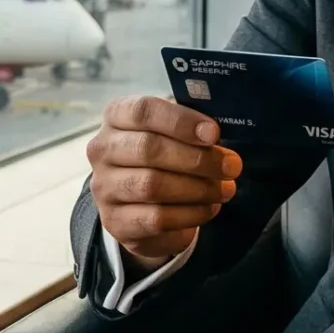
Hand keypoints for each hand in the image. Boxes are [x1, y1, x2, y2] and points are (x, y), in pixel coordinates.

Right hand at [86, 96, 241, 268]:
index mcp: (117, 116)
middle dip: (197, 159)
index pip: (144, 111)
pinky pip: (156, 218)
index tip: (214, 134)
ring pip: (152, 185)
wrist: (141, 205)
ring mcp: (104, 187)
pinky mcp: (114, 221)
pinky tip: (209, 208)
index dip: (181, 122)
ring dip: (198, 188)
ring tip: (225, 189)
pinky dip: (190, 214)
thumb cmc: (164, 157)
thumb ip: (192, 129)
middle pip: (149, 149)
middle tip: (231, 166)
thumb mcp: (174, 134)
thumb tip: (215, 137)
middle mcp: (102, 149)